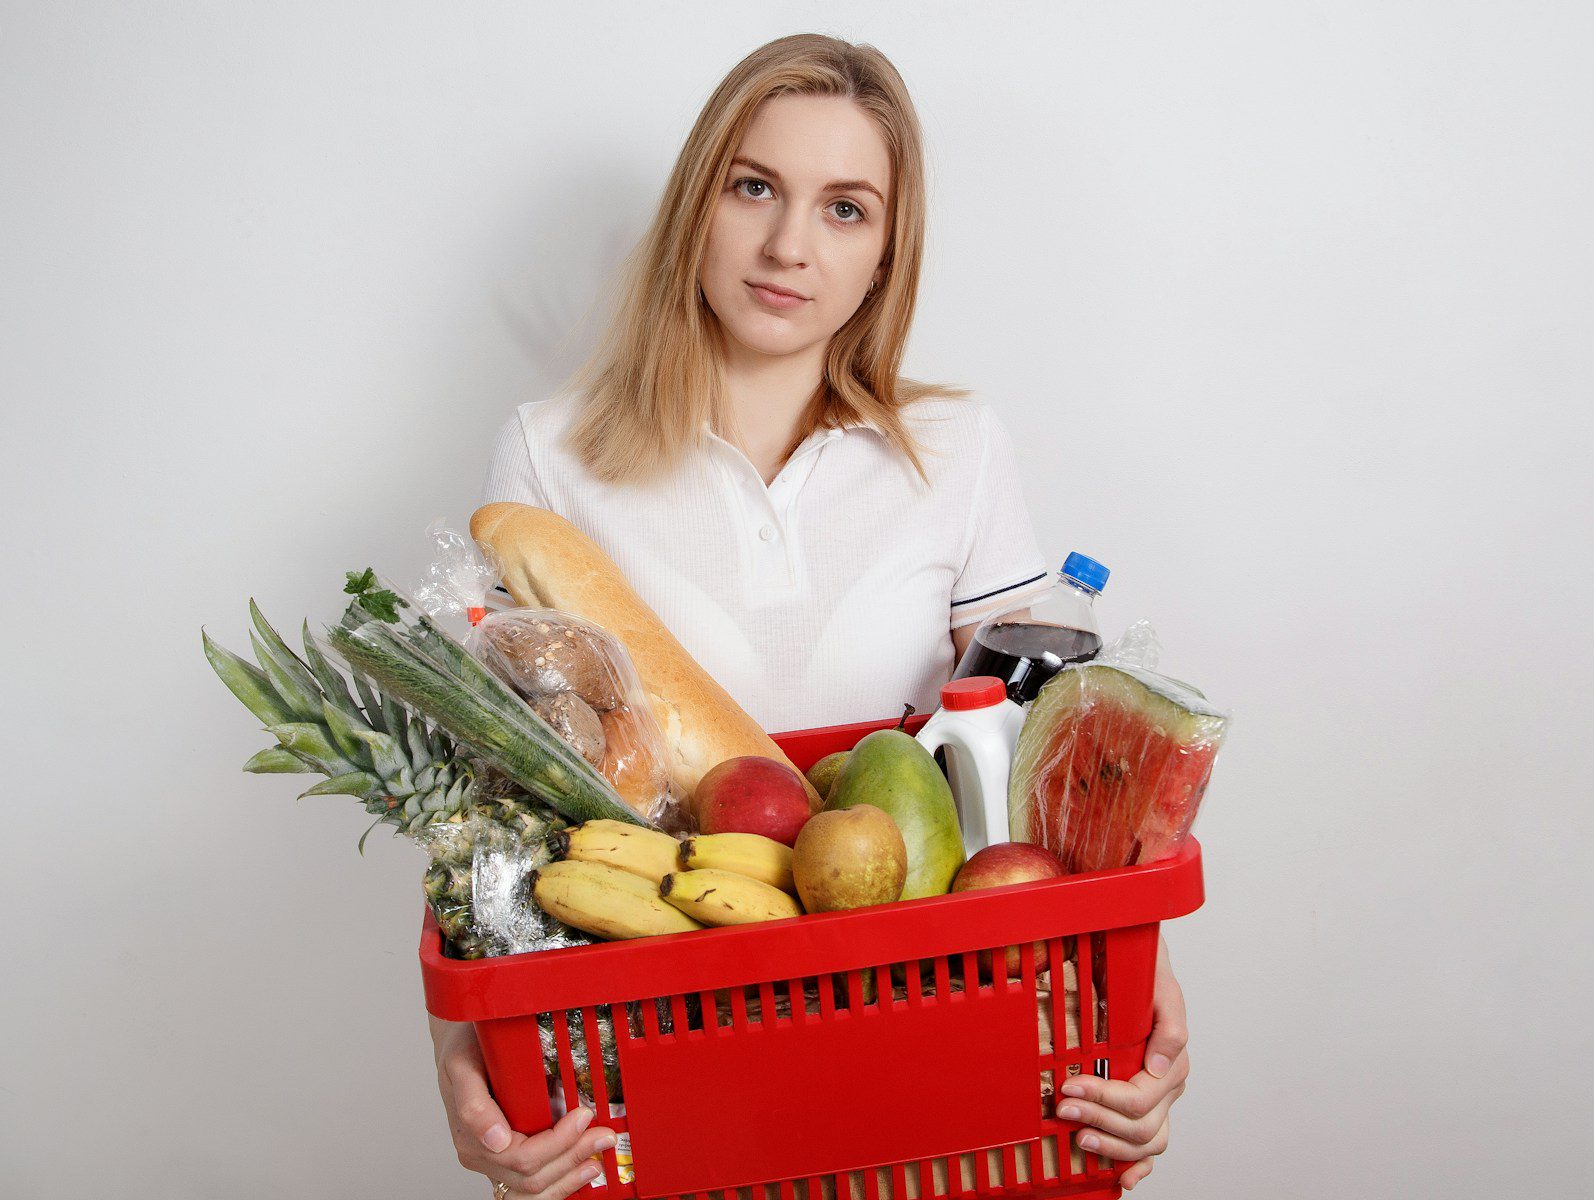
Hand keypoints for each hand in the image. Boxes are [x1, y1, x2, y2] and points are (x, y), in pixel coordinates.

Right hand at [430, 1015, 616, 1197]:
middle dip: (572, 1156)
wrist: (462, 1046)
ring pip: (533, 1189)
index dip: (558, 1142)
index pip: (521, 1157)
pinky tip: (581, 1170)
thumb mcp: (463, 1063)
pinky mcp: (506, 1164)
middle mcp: (481, 1155)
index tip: (582, 1116)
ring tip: (596, 1159)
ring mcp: (493, 1163)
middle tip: (603, 1135)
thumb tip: (496, 1141)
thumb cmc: (465, 1050)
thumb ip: (474, 1103)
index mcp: (470, 1135)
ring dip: (569, 1177)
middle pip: (532, 1176)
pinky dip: (560, 1183)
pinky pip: (531, 1188)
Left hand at [1059, 936, 1188, 1190]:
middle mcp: (1167, 1087)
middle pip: (1140, 1125)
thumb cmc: (1147, 977)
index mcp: (1172, 1063)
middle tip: (1063, 1110)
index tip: (1070, 1086)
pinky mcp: (1145, 1106)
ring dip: (1112, 1146)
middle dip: (1099, 1119)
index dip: (1103, 1098)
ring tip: (1080, 1137)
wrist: (1140, 966)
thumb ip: (1168, 1025)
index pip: (1139, 1097)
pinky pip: (1147, 1147)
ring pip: (1144, 1141)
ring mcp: (1159, 1101)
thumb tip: (1160, 1065)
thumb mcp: (1161, 988)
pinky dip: (1136, 1166)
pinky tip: (1121, 1177)